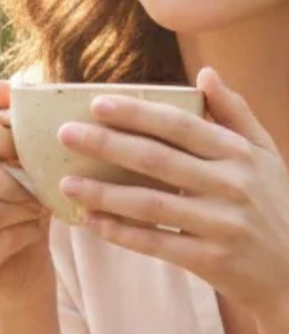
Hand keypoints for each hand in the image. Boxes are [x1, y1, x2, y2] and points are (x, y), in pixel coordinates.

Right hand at [0, 79, 53, 311]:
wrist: (22, 267)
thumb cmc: (18, 205)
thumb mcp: (14, 161)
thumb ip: (6, 122)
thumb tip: (2, 86)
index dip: (6, 135)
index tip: (32, 146)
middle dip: (18, 179)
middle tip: (40, 185)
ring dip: (26, 208)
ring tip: (38, 208)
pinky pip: (0, 240)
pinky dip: (27, 234)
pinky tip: (32, 234)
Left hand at [58, 67, 288, 322]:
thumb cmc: (273, 204)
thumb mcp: (265, 155)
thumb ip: (235, 113)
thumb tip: (205, 73)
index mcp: (240, 154)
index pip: (180, 125)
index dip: (137, 114)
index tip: (96, 104)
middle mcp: (232, 186)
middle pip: (157, 160)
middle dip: (107, 145)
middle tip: (65, 135)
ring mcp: (221, 224)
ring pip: (150, 204)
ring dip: (103, 194)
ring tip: (66, 183)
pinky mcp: (211, 260)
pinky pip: (156, 243)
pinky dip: (120, 233)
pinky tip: (90, 222)